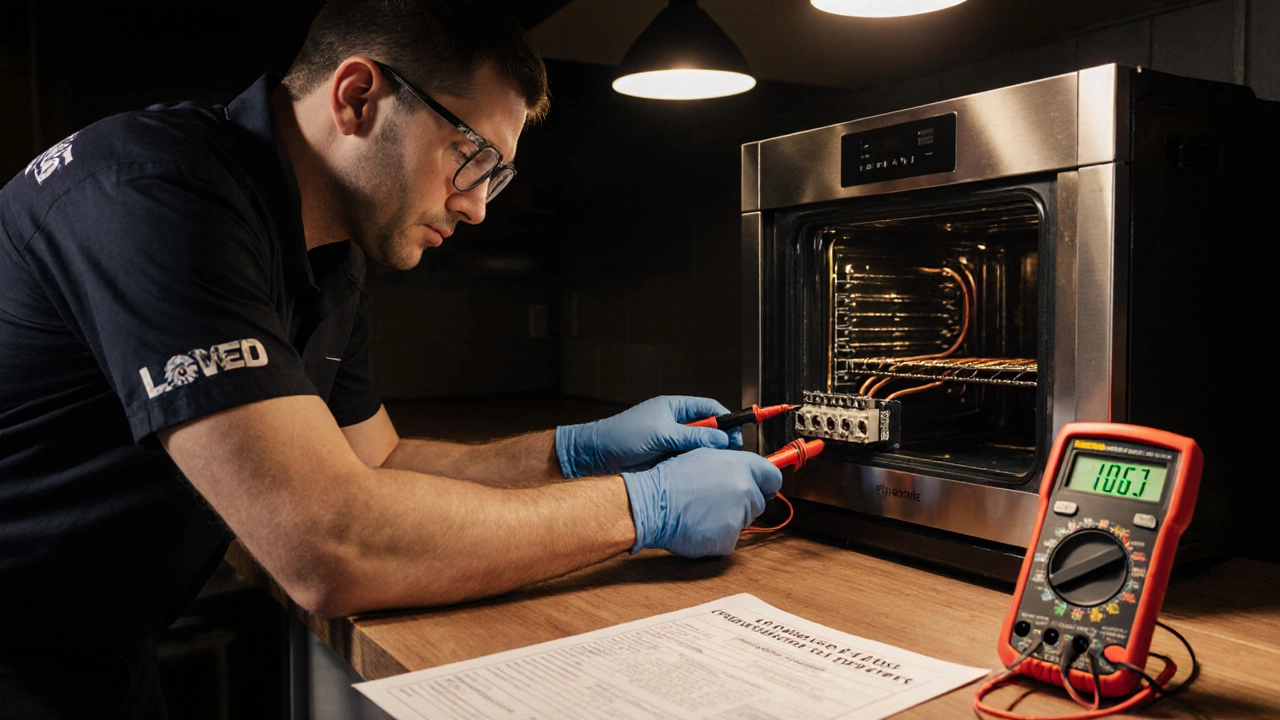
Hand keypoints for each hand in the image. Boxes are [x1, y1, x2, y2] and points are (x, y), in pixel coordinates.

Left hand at [555, 395, 744, 477]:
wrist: (596, 458)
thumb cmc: (622, 436)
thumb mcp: (660, 433)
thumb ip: (692, 435)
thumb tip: (721, 438)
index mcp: (675, 408)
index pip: (710, 409)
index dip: (726, 421)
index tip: (736, 435)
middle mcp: (676, 424)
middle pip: (710, 430)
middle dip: (722, 441)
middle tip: (731, 454)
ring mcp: (672, 444)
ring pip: (701, 449)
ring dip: (710, 456)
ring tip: (717, 466)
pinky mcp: (667, 461)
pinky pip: (690, 463)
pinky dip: (698, 468)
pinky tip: (702, 476)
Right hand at [621, 448, 782, 556]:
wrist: (652, 504)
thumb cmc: (671, 479)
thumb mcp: (704, 457)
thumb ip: (732, 464)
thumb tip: (744, 472)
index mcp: (740, 466)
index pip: (773, 477)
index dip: (766, 483)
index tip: (762, 487)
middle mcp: (744, 490)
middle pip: (758, 502)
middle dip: (742, 503)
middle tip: (715, 500)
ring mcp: (738, 517)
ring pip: (743, 521)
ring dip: (728, 519)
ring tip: (701, 511)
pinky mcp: (728, 540)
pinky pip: (729, 540)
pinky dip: (716, 537)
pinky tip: (698, 526)